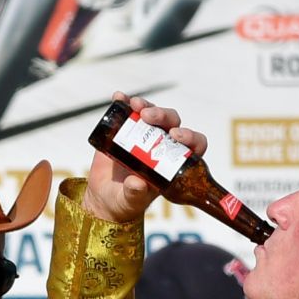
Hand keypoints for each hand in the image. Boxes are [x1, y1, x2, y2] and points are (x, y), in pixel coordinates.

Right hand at [84, 91, 206, 224]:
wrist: (105, 197)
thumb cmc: (126, 201)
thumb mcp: (131, 200)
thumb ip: (135, 194)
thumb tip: (138, 183)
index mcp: (175, 163)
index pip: (194, 144)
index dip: (190, 136)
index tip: (175, 135)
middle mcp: (163, 145)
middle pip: (173, 123)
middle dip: (163, 116)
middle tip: (148, 117)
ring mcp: (145, 136)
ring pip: (153, 114)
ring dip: (146, 106)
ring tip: (134, 105)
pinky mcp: (125, 130)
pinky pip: (128, 112)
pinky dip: (124, 102)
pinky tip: (118, 97)